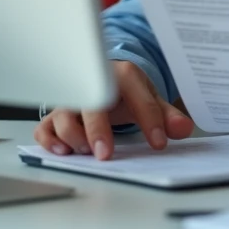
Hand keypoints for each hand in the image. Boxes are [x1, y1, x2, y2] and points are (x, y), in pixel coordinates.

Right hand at [34, 60, 194, 159]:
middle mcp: (93, 84)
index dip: (150, 123)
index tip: (159, 143)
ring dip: (72, 136)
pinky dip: (49, 141)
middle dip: (97, 130)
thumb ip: (166, 115)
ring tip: (87, 151)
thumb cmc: (124, 89)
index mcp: (123, 76)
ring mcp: (72, 100)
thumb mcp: (148, 97)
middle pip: (91, 104)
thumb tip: (183, 129)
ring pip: (63, 117)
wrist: (101, 75)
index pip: (139, 100)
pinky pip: (44, 127)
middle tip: (105, 154)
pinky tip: (62, 151)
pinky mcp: (56, 114)